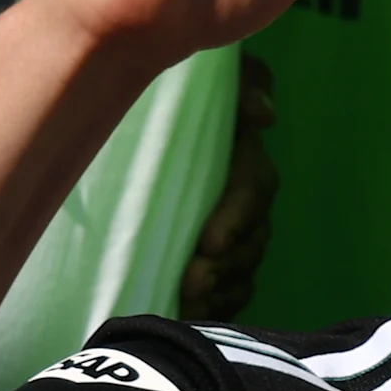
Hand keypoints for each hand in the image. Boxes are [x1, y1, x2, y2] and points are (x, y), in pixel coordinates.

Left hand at [180, 52, 278, 320]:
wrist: (125, 113)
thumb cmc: (173, 96)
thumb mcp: (211, 77)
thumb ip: (244, 83)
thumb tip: (264, 116)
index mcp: (242, 153)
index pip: (254, 187)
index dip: (237, 218)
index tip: (210, 244)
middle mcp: (246, 193)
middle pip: (252, 238)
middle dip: (226, 266)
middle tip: (192, 283)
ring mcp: (236, 228)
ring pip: (244, 266)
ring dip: (222, 289)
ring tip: (190, 304)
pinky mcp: (219, 256)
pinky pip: (234, 287)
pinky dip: (220, 303)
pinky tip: (195, 313)